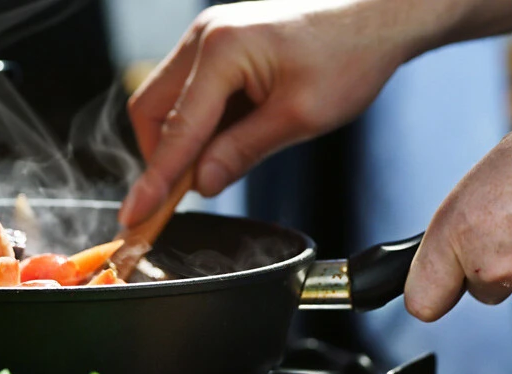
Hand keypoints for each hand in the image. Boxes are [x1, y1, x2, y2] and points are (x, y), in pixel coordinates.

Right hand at [119, 0, 448, 226]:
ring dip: (181, 141)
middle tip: (181, 195)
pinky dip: (198, 125)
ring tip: (217, 166)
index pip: (176, 129)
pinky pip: (190, 93)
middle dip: (161, 157)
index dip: (155, 180)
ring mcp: (209, 38)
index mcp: (221, 50)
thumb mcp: (299, 116)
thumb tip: (203, 184)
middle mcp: (204, 37)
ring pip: (167, 102)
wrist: (376, 17)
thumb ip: (243, 151)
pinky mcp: (220, 46)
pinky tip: (225, 142)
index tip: (135, 216)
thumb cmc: (348, 56)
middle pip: (151, 110)